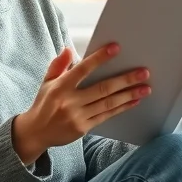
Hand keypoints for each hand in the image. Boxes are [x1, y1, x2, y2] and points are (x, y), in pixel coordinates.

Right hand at [12, 44, 151, 163]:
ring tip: (145, 87)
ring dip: (129, 94)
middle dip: (125, 80)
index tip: (116, 48)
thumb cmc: (44, 103)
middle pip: (102, 88)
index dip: (100, 58)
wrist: (35, 132)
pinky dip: (122, 108)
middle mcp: (70, 102)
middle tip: (144, 72)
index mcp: (60, 87)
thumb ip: (58, 65)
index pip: (82, 69)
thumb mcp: (47, 82)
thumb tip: (68, 49)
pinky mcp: (84, 128)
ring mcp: (78, 116)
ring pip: (108, 103)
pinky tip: (134, 101)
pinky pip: (107, 116)